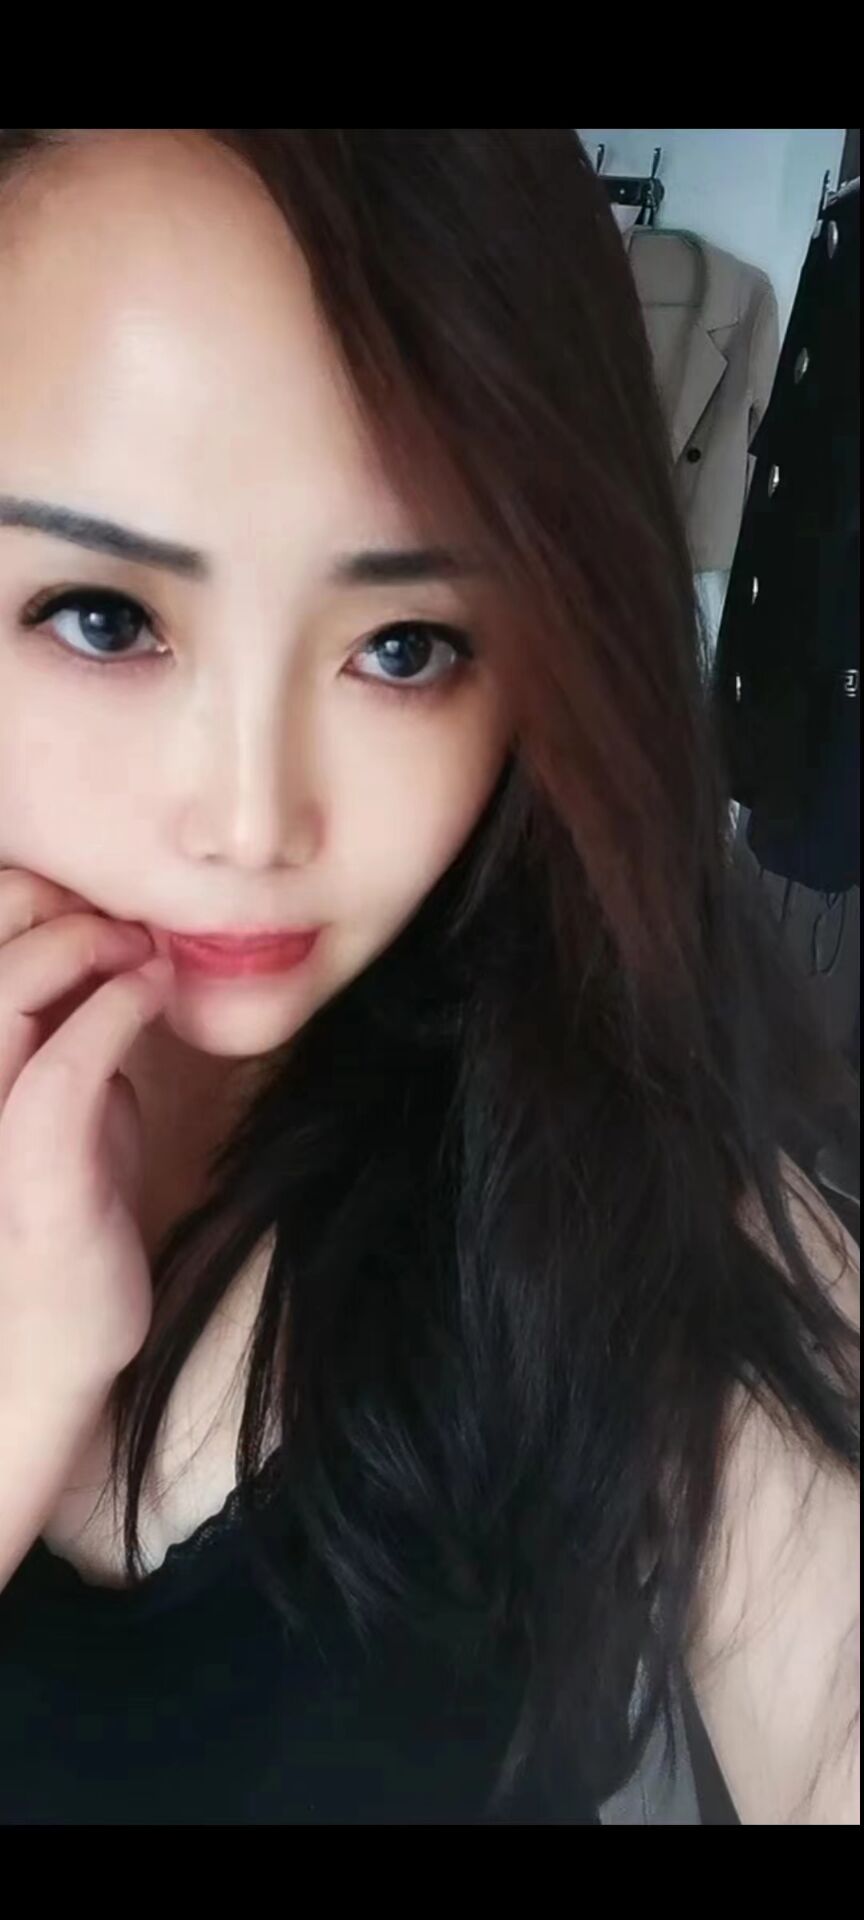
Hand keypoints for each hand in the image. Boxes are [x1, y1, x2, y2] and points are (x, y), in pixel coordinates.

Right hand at [0, 868, 172, 1411]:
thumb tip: (110, 971)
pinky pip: (63, 1066)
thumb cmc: (66, 1219)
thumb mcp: (69, 1106)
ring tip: (137, 949)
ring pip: (3, 990)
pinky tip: (150, 992)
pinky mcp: (30, 1168)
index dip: (21, 894)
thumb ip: (72, 1037)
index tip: (96, 900)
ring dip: (78, 946)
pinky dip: (114, 1011)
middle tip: (119, 916)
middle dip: (45, 902)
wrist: (56, 1343)